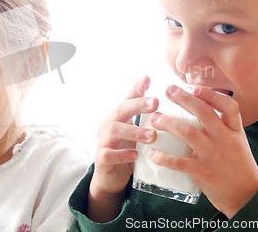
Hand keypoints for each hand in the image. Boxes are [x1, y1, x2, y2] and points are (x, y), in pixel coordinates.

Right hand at [87, 76, 157, 221]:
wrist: (110, 178)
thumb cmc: (123, 148)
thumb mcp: (132, 128)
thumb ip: (138, 108)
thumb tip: (148, 80)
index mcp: (116, 117)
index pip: (126, 99)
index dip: (137, 90)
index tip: (149, 80)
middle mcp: (107, 125)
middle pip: (119, 110)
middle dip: (137, 105)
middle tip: (155, 103)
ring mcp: (103, 142)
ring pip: (114, 131)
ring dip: (134, 131)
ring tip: (152, 135)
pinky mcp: (101, 159)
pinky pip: (109, 154)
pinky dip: (123, 154)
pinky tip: (136, 155)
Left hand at [149, 86, 257, 217]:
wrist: (247, 198)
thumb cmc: (239, 167)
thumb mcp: (237, 142)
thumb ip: (223, 128)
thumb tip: (200, 110)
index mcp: (235, 131)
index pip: (229, 106)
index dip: (212, 94)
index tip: (194, 87)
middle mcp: (225, 139)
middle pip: (203, 113)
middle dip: (184, 99)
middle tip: (168, 90)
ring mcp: (213, 155)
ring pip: (188, 132)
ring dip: (168, 123)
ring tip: (154, 119)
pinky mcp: (203, 172)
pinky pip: (179, 162)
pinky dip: (164, 157)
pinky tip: (153, 153)